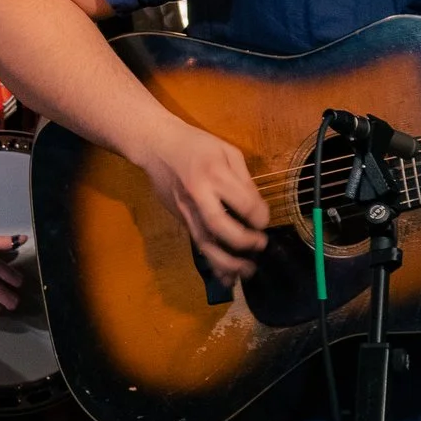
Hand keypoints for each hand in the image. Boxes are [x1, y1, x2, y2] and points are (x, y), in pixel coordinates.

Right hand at [136, 123, 269, 282]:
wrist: (156, 146)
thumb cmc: (197, 144)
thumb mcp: (227, 151)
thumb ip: (244, 180)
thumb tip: (257, 210)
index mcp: (214, 174)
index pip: (242, 202)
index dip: (260, 216)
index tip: (264, 221)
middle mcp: (198, 195)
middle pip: (219, 226)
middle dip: (243, 241)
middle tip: (260, 245)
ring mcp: (186, 210)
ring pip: (205, 242)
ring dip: (227, 262)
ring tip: (247, 271)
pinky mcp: (180, 219)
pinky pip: (197, 244)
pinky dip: (213, 263)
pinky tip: (227, 276)